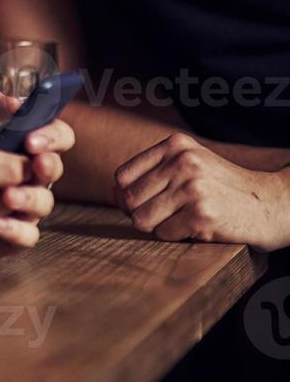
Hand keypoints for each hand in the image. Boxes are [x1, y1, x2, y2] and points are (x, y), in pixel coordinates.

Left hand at [0, 86, 74, 255]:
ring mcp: (23, 205)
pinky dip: (13, 229)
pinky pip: (26, 235)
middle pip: (54, 168)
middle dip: (47, 164)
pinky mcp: (12, 232)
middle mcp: (28, 174)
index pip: (55, 135)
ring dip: (29, 197)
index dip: (52, 134)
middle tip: (35, 162)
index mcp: (21, 146)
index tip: (32, 137)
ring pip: (43, 203)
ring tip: (7, 195)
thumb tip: (7, 98)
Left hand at [115, 133, 289, 249]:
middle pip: (129, 200)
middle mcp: (182, 162)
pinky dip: (176, 237)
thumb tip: (110, 194)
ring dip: (159, 227)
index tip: (146, 202)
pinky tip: (197, 227)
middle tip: (167, 216)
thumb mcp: (188, 167)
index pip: (122, 176)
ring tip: (181, 220)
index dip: (127, 196)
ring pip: (142, 219)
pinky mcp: (202, 214)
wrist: (272, 203)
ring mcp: (192, 188)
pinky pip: (164, 234)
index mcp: (174, 145)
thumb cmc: (222, 187)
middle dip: (141, 214)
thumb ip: (149, 176)